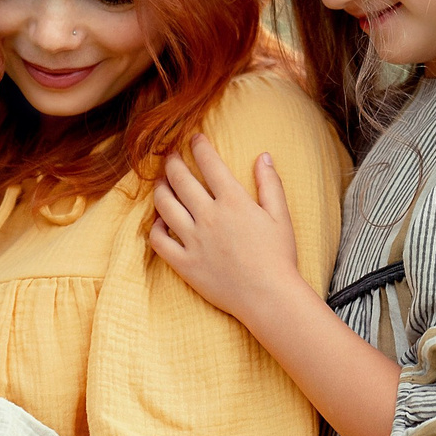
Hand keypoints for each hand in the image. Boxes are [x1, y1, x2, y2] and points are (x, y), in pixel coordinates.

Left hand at [148, 134, 303, 324]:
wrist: (269, 297)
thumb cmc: (278, 257)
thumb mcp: (280, 216)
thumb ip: (270, 184)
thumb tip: (263, 156)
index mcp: (233, 202)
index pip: (209, 163)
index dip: (199, 146)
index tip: (194, 138)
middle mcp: (209, 217)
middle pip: (180, 179)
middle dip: (172, 162)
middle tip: (170, 156)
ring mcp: (193, 241)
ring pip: (164, 205)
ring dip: (159, 189)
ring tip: (161, 184)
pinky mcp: (184, 263)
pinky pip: (159, 241)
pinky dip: (156, 227)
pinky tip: (162, 222)